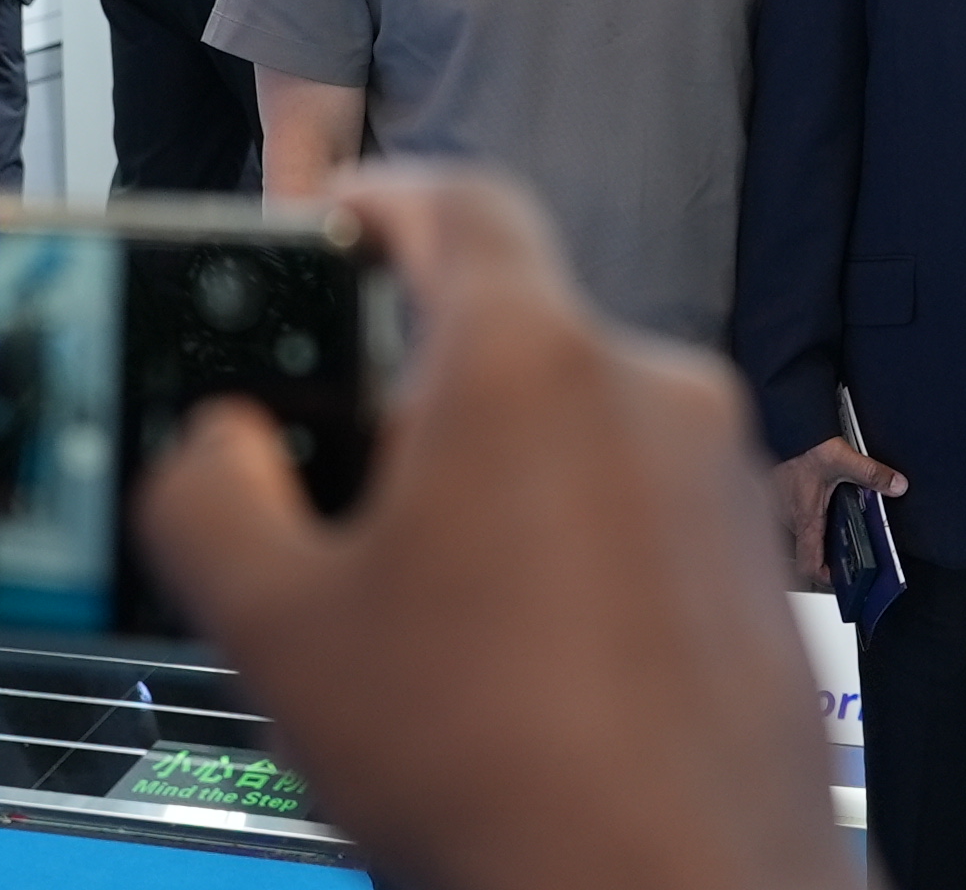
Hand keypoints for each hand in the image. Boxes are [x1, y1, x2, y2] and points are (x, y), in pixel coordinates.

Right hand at [137, 169, 850, 889]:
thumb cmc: (486, 764)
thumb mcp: (278, 628)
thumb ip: (211, 495)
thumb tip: (215, 446)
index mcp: (528, 361)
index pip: (456, 201)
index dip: (377, 203)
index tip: (327, 235)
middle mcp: (649, 385)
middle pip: (511, 332)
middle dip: (418, 391)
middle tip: (338, 479)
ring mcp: (719, 474)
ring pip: (577, 427)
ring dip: (497, 480)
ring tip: (425, 605)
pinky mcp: (753, 558)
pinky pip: (641, 504)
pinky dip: (573, 545)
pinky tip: (521, 658)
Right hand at [771, 435, 908, 590]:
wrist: (780, 424)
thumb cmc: (800, 443)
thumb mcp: (841, 458)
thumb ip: (871, 473)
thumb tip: (896, 486)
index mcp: (805, 518)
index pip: (809, 566)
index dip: (826, 578)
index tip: (842, 578)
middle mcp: (789, 518)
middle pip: (806, 550)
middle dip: (827, 552)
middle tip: (849, 547)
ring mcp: (781, 508)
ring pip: (798, 532)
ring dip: (817, 532)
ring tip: (839, 523)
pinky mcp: (779, 496)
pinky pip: (792, 515)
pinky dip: (808, 515)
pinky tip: (822, 500)